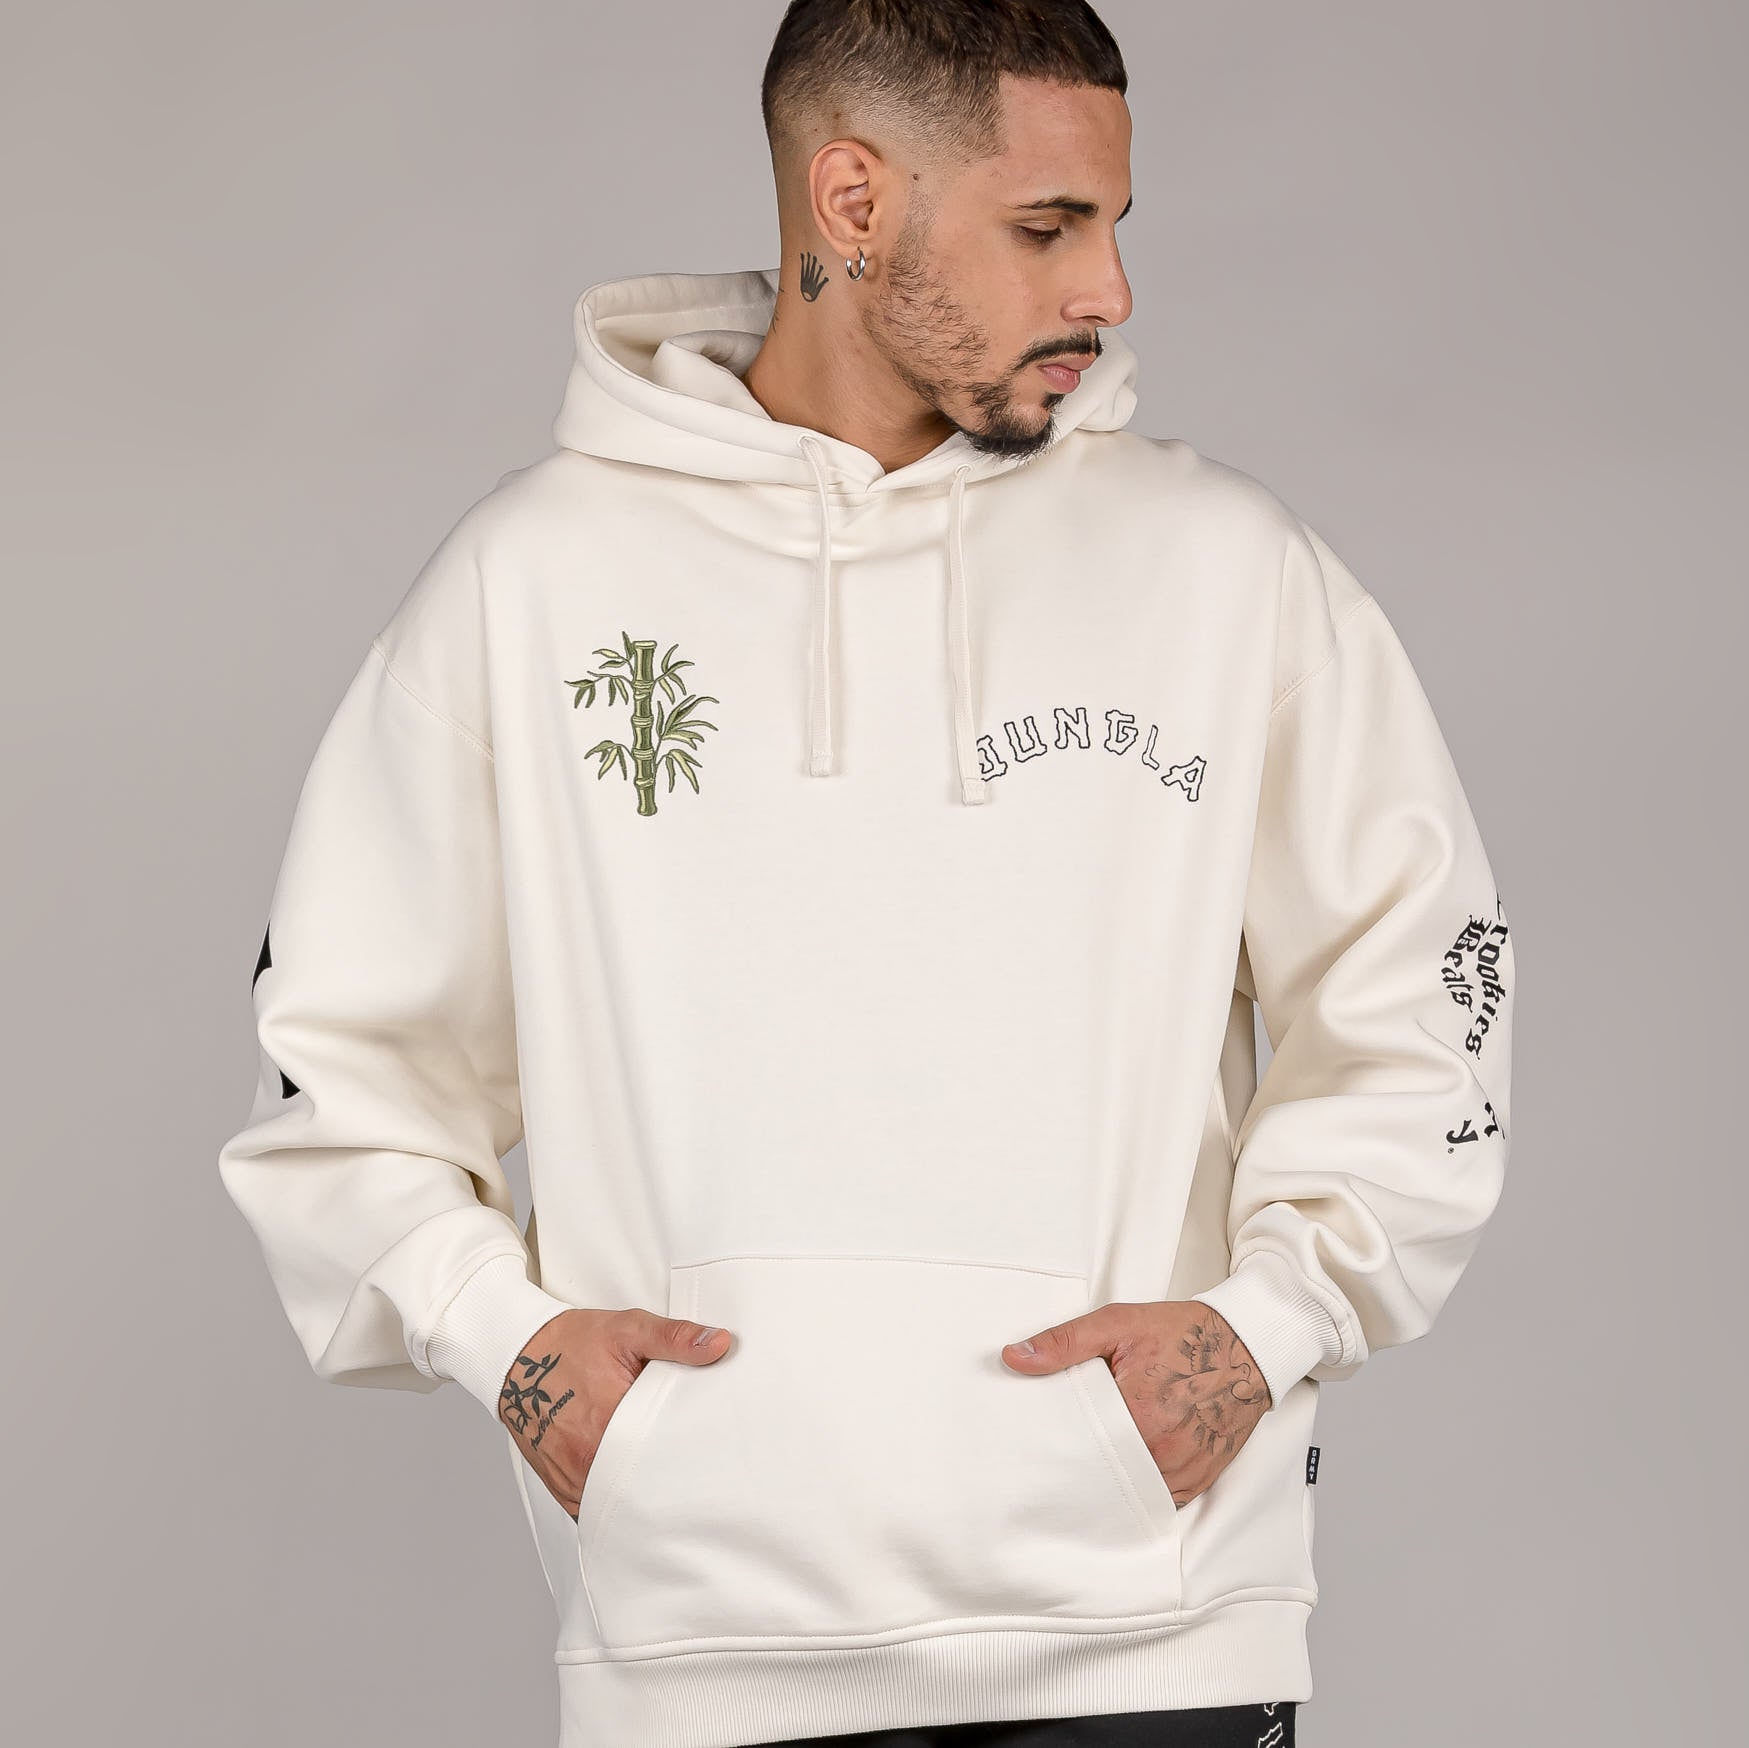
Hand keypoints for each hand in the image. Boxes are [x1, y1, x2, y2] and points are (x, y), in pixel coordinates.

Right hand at [498, 1307, 732, 1517]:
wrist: (519, 1358)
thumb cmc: (573, 1343)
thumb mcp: (628, 1330)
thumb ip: (675, 1338)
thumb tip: (720, 1344)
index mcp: (609, 1420)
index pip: (664, 1453)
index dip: (689, 1456)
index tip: (710, 1454)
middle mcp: (586, 1458)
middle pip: (644, 1486)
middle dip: (670, 1481)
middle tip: (698, 1475)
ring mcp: (572, 1478)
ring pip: (620, 1504)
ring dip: (643, 1495)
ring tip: (670, 1484)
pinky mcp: (563, 1489)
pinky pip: (597, 1510)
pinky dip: (617, 1503)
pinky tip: (637, 1491)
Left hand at [1001, 1300, 1270, 1506]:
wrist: (1245, 1346)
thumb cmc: (1182, 1333)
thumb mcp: (1117, 1323)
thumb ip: (1064, 1342)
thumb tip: (1014, 1358)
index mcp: (1137, 1413)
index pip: (1078, 1446)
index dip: (1056, 1446)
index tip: (1038, 1446)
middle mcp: (1163, 1450)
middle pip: (1101, 1476)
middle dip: (1079, 1470)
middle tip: (1053, 1465)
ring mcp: (1183, 1470)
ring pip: (1130, 1494)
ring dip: (1109, 1484)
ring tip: (1086, 1470)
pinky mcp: (1199, 1480)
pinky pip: (1159, 1501)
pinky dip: (1139, 1490)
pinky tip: (1122, 1478)